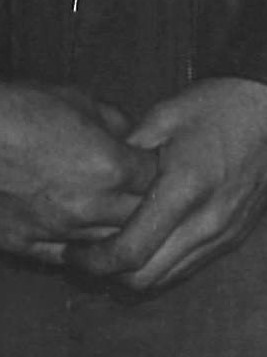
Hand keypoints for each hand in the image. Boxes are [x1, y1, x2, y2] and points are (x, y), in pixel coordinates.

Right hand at [0, 80, 151, 261]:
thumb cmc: (15, 109)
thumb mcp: (75, 99)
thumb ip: (114, 121)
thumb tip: (131, 134)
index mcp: (112, 167)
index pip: (160, 181)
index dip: (161, 172)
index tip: (154, 165)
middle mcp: (91, 205)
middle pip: (142, 219)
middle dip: (147, 206)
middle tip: (140, 193)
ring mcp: (57, 229)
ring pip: (109, 245)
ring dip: (116, 231)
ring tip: (115, 217)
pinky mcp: (23, 244)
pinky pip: (68, 257)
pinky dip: (80, 249)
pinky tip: (83, 237)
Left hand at [71, 77, 266, 293]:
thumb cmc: (222, 104)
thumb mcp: (164, 118)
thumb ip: (125, 156)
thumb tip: (93, 183)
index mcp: (185, 190)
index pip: (129, 253)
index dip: (92, 261)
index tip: (73, 250)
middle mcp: (208, 221)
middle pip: (146, 278)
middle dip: (110, 274)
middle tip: (88, 255)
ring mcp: (227, 231)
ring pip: (169, 277)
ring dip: (138, 272)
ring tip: (117, 249)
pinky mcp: (239, 234)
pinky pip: (192, 264)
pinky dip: (165, 262)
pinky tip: (153, 241)